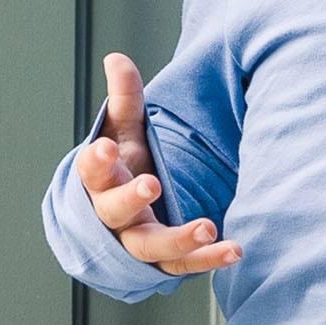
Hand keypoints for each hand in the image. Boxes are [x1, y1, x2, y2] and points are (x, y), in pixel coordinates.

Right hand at [74, 53, 238, 272]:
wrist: (128, 217)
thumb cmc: (125, 168)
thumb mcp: (124, 132)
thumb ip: (124, 98)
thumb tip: (117, 58)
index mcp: (100, 180)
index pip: (91, 170)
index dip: (96, 160)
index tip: (106, 146)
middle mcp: (115, 214)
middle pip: (115, 210)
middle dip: (130, 197)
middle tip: (150, 183)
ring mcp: (139, 240)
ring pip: (151, 247)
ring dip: (179, 239)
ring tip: (206, 227)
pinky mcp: (165, 261)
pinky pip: (185, 266)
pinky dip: (209, 260)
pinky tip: (234, 250)